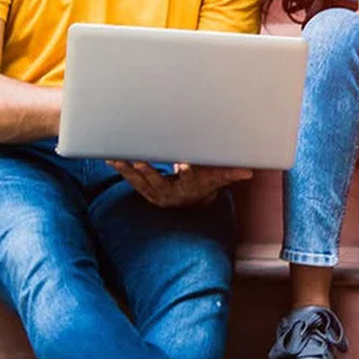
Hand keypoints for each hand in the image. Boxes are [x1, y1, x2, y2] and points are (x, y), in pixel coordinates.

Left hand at [112, 159, 250, 206]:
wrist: (192, 201)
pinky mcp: (144, 190)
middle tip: (136, 159)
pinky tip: (110, 157)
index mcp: (186, 187)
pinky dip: (121, 169)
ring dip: (126, 169)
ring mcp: (154, 193)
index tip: (180, 164)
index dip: (180, 172)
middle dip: (144, 170)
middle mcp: (167, 193)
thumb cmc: (204, 185)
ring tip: (115, 156)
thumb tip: (248, 172)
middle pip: (154, 181)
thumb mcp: (217, 179)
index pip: (183, 179)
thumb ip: (230, 174)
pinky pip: (130, 180)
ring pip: (138, 181)